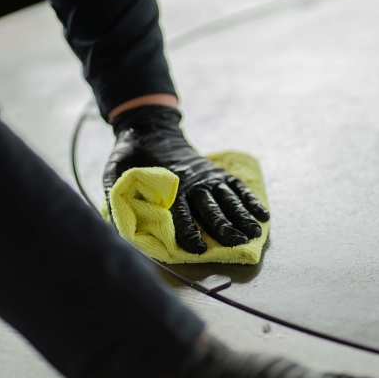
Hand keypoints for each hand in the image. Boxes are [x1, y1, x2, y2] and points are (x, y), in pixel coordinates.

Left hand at [103, 105, 269, 253]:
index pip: (180, 213)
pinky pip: (236, 187)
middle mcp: (192, 182)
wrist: (150, 129)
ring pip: (227, 199)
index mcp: (168, 185)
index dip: (188, 231)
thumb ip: (118, 197)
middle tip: (236, 242)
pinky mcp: (215, 173)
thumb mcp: (115, 174)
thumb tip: (118, 223)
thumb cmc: (131, 157)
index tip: (196, 249)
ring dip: (241, 216)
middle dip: (224, 226)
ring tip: (254, 232)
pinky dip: (250, 199)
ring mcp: (207, 176)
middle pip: (210, 208)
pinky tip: (263, 215)